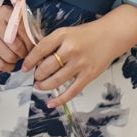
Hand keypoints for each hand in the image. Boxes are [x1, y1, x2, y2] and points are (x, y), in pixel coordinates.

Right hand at [0, 0, 32, 72]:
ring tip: (18, 56)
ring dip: (17, 60)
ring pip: (9, 57)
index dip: (31, 43)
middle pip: (16, 46)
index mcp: (5, 13)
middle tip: (26, 53)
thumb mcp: (15, 17)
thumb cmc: (5, 21)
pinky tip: (11, 63)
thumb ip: (28, 27)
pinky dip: (9, 67)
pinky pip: (0, 65)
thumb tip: (39, 44)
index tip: (33, 47)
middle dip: (24, 53)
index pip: (24, 31)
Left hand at [22, 11, 136, 108]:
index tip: (24, 68)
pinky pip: (72, 91)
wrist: (111, 35)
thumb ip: (54, 43)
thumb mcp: (67, 32)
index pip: (40, 49)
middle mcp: (70, 49)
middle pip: (47, 67)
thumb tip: (37, 60)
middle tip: (35, 78)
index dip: (30, 61)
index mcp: (62, 35)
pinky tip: (51, 103)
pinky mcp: (89, 75)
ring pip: (56, 80)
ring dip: (44, 86)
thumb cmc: (87, 33)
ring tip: (40, 86)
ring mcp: (80, 63)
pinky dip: (60, 99)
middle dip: (37, 75)